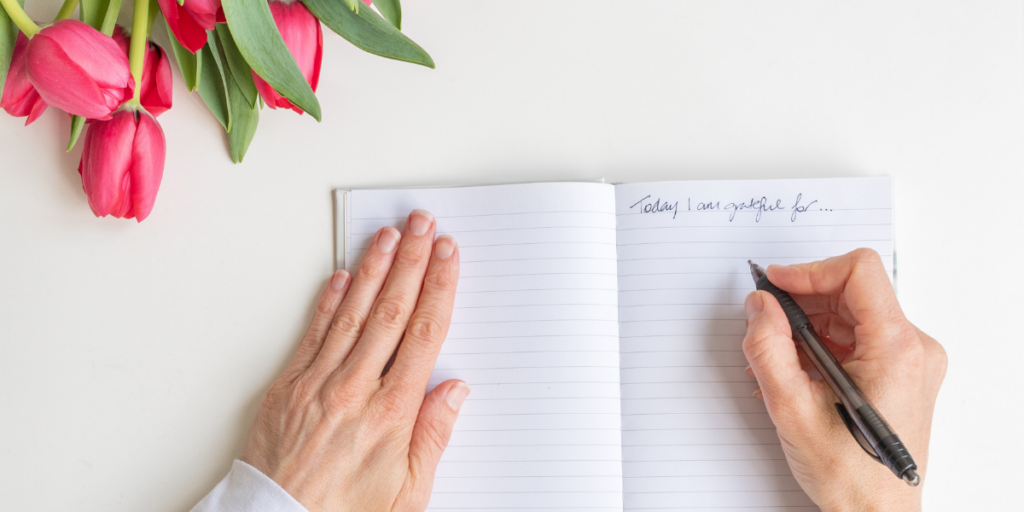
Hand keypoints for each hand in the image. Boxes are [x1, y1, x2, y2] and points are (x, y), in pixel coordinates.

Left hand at [241, 210, 468, 511]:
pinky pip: (312, 333)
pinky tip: (342, 276)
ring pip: (352, 314)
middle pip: (391, 312)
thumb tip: (455, 390)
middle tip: (422, 226)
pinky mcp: (287, 387)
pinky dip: (328, 302)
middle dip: (412, 262)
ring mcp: (318, 383)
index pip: (424, 334)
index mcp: (393, 413)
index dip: (439, 288)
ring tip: (389, 237)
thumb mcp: (409, 491)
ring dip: (374, 270)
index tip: (448, 257)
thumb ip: (434, 435)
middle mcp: (356, 389)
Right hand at [741, 249, 946, 511]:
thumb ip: (768, 348)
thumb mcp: (792, 408)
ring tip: (773, 359)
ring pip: (851, 315)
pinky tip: (794, 371)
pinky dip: (821, 346)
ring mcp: (910, 361)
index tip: (775, 283)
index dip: (809, 271)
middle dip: (801, 304)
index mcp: (897, 349)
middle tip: (763, 324)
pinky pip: (856, 338)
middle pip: (851, 292)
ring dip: (807, 328)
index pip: (858, 272)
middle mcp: (913, 349)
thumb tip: (759, 305)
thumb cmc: (850, 475)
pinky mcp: (900, 373)